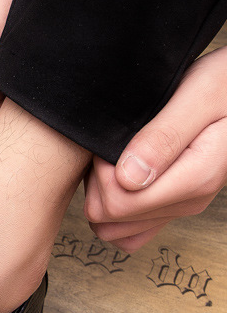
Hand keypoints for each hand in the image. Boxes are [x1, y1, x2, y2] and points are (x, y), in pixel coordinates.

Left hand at [85, 46, 226, 251]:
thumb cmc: (226, 83)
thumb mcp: (200, 95)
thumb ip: (164, 137)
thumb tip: (128, 178)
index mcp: (195, 179)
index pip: (118, 205)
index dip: (102, 174)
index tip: (111, 144)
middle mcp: (188, 201)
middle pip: (109, 218)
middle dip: (97, 183)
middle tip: (109, 149)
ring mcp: (180, 206)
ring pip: (112, 226)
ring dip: (102, 194)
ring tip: (113, 159)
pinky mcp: (172, 205)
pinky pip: (128, 229)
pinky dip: (112, 205)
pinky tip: (115, 174)